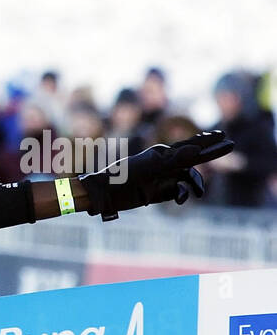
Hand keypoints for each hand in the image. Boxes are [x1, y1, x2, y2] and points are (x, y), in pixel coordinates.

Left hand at [78, 130, 234, 220]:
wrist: (105, 194)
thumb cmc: (124, 175)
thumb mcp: (150, 167)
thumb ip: (174, 160)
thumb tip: (196, 151)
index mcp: (162, 153)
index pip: (189, 145)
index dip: (206, 141)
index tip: (222, 135)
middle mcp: (165, 165)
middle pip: (193, 159)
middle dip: (211, 154)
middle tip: (230, 146)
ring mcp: (163, 179)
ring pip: (188, 178)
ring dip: (195, 184)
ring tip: (199, 193)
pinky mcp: (159, 194)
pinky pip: (178, 193)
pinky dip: (183, 195)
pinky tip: (182, 199)